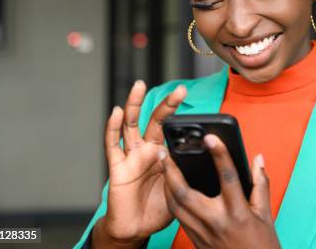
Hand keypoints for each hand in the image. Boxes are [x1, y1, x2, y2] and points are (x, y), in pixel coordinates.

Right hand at [93, 81, 186, 246]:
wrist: (136, 228)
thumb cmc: (158, 208)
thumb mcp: (179, 189)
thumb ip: (186, 174)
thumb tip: (203, 162)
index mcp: (164, 154)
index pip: (174, 129)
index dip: (184, 118)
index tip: (199, 107)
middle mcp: (147, 150)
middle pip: (156, 121)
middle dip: (168, 105)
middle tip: (180, 90)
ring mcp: (131, 156)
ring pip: (131, 125)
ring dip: (135, 104)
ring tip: (140, 86)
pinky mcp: (117, 166)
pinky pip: (112, 144)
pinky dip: (112, 127)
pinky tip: (115, 112)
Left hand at [159, 134, 280, 248]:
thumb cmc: (262, 247)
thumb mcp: (266, 214)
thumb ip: (260, 184)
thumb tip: (257, 159)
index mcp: (238, 212)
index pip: (227, 177)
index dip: (219, 155)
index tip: (211, 137)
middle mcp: (217, 222)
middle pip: (186, 193)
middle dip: (172, 171)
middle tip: (165, 152)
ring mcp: (203, 233)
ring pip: (176, 206)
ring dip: (166, 184)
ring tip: (163, 166)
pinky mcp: (195, 240)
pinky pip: (178, 217)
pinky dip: (172, 200)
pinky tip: (171, 188)